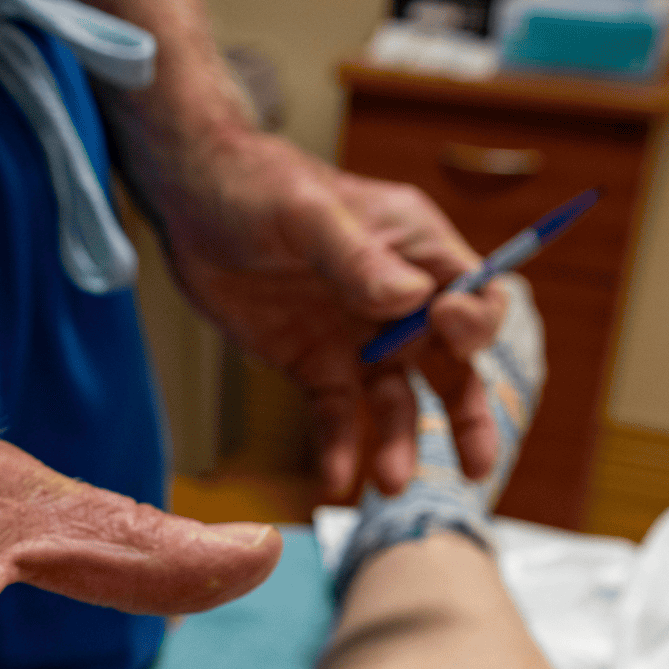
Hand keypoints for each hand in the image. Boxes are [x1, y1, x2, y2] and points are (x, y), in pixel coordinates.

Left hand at [155, 130, 507, 497]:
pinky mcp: (317, 368)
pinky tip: (334, 480)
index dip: (474, 321)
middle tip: (476, 468)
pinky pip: (336, 417)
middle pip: (454, 366)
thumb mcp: (307, 213)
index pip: (477, 296)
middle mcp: (400, 302)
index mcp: (418, 251)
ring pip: (398, 403)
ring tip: (389, 482)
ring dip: (399, 443)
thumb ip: (358, 257)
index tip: (443, 324)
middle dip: (468, 417)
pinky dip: (338, 449)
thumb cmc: (258, 186)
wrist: (191, 204)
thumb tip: (411, 299)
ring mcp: (359, 340)